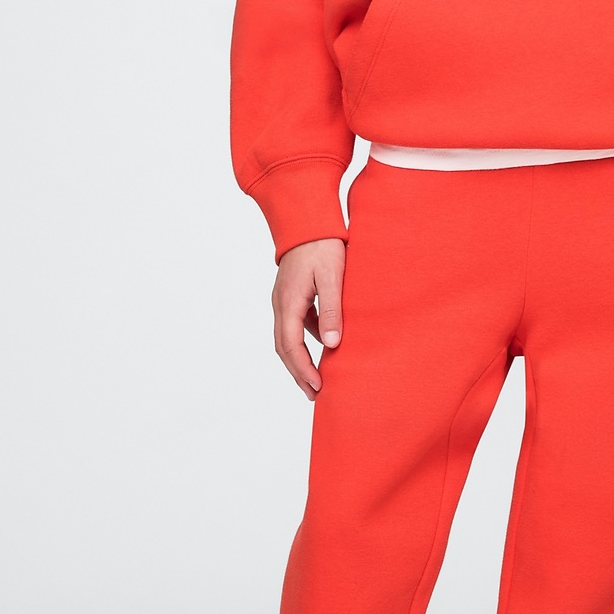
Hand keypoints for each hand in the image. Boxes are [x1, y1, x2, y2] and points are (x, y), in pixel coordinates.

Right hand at [271, 237, 346, 399]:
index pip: (291, 346)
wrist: (307, 219)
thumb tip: (331, 344)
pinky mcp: (291, 295)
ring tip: (316, 378)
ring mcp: (283, 300)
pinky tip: (323, 346)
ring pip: (286, 338)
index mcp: (289, 303)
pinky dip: (304, 341)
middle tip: (314, 394)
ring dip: (299, 359)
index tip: (317, 388)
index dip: (303, 370)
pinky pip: (295, 325)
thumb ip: (332, 310)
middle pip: (284, 347)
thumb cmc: (323, 245)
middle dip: (298, 373)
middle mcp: (280, 304)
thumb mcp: (333, 277)